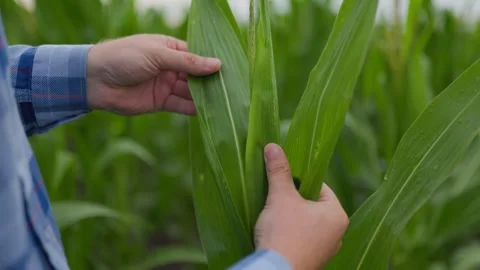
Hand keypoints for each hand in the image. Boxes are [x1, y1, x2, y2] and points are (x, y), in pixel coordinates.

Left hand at [85, 34, 220, 115]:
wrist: (95, 79)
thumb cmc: (124, 57)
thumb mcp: (158, 54)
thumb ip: (188, 62)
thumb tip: (216, 64)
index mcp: (169, 48)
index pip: (196, 56)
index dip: (211, 63)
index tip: (229, 71)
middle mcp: (170, 67)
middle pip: (196, 75)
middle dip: (210, 82)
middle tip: (229, 90)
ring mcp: (165, 85)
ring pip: (190, 92)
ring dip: (204, 97)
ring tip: (223, 102)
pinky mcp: (160, 102)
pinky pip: (181, 105)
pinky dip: (193, 109)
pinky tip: (207, 112)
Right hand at [255, 143, 348, 269]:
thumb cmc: (284, 233)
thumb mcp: (280, 197)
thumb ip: (279, 171)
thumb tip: (273, 146)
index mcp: (337, 215)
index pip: (320, 187)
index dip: (299, 182)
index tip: (283, 183)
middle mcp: (338, 234)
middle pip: (313, 205)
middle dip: (295, 201)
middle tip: (277, 199)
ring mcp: (327, 250)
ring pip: (308, 223)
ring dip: (293, 218)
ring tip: (276, 217)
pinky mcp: (314, 261)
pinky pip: (304, 240)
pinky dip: (292, 235)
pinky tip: (278, 235)